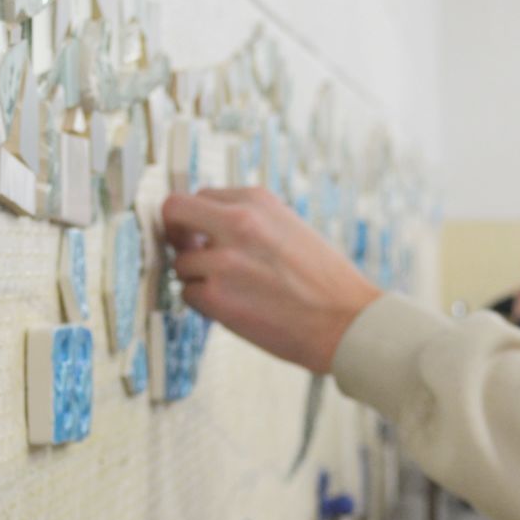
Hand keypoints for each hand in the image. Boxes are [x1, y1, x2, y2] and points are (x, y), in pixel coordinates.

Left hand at [158, 188, 381, 373]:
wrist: (346, 322)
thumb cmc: (325, 282)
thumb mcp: (291, 228)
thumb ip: (250, 220)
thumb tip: (210, 226)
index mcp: (257, 201)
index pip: (201, 196)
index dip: (197, 219)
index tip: (198, 234)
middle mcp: (237, 222)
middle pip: (173, 210)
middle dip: (175, 233)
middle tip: (187, 251)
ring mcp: (223, 260)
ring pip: (181, 263)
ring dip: (198, 279)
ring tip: (233, 291)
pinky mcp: (216, 296)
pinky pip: (189, 295)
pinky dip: (205, 305)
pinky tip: (235, 308)